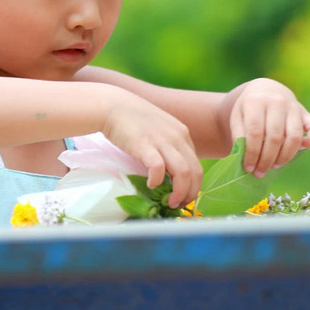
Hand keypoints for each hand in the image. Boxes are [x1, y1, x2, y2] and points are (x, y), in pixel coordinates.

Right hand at [100, 89, 202, 208]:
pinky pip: (158, 168)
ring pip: (183, 172)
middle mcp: (177, 137)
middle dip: (190, 193)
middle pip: (195, 171)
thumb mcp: (160, 129)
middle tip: (179, 204)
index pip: (197, 165)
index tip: (184, 195)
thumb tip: (171, 172)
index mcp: (182, 133)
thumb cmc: (134, 119)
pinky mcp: (145, 145)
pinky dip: (157, 181)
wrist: (113, 105)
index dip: (193, 185)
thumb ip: (168, 146)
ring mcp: (162, 140)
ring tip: (170, 201)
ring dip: (179, 192)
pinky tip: (150, 184)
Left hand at [227, 78, 309, 176]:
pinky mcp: (306, 113)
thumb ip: (239, 135)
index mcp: (255, 101)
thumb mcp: (237, 117)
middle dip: (267, 159)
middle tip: (260, 172)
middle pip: (274, 137)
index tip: (248, 167)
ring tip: (274, 166)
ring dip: (285, 157)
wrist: (265, 90)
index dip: (252, 153)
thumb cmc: (249, 109)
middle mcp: (277, 102)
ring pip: (294, 137)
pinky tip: (300, 151)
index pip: (255, 132)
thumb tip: (245, 159)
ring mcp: (294, 106)